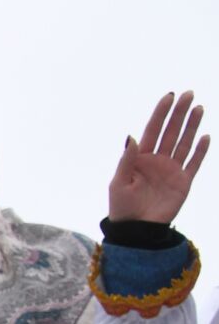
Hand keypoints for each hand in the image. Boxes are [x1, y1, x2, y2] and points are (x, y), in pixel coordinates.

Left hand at [110, 91, 208, 223]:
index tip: (168, 96)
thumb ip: (127, 160)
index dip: (160, 113)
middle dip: (179, 113)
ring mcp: (171, 170)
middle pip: (170, 132)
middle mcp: (157, 161)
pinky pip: (193, 163)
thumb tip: (132, 136)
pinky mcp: (183, 182)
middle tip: (188, 94)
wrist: (136, 229)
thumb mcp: (119, 182)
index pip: (152, 130)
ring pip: (184, 143)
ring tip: (198, 108)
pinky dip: (200, 151)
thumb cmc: (122, 206)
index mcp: (140, 158)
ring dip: (191, 126)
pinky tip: (205, 136)